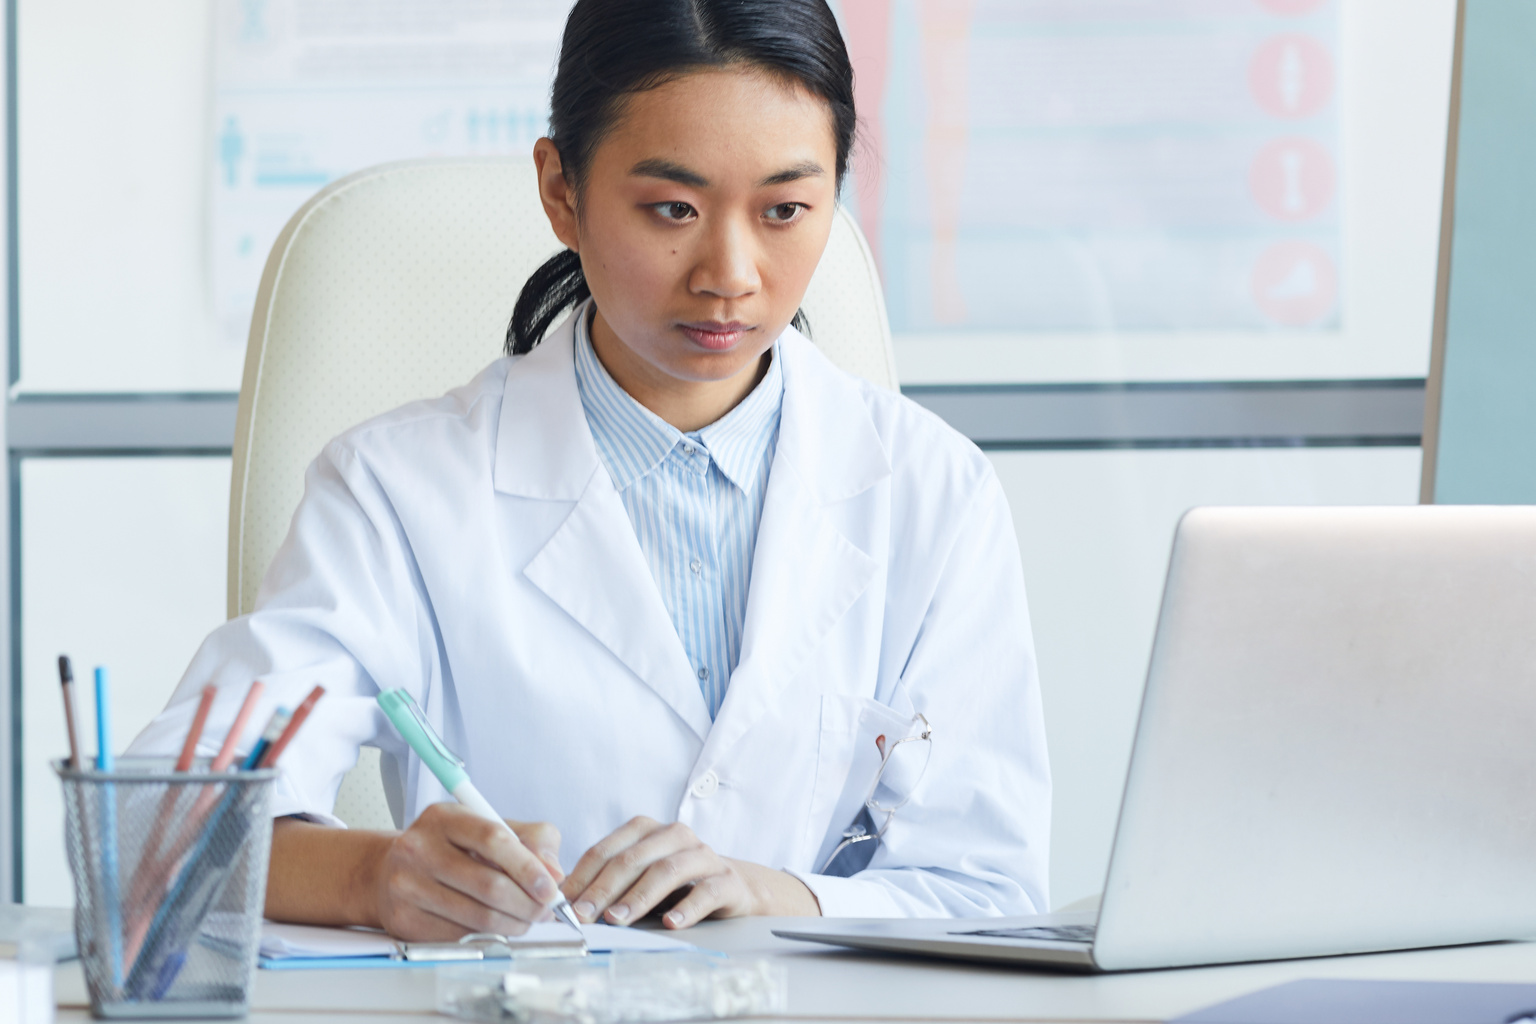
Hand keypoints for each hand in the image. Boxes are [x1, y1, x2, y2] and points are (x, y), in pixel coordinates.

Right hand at [370, 802, 564, 939]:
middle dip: (528, 903)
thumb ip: (532, 840)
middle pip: (488, 884)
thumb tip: (554, 873)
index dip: (528, 867)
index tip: (550, 887)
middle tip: (545, 910)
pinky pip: (460, 936)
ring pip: (478, 916)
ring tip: (527, 920)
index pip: (493, 839)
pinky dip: (488, 935)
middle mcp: (418, 848)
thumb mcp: (490, 827)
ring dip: (514, 924)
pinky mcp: (404, 919)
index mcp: (443, 817)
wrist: (390, 870)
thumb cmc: (451, 847)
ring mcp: (406, 885)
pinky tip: (497, 926)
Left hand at [561, 816, 819, 928]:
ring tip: (618, 920)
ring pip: (666, 871)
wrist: (732, 886)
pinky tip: (671, 923)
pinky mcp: (726, 879)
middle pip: (633, 859)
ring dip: (638, 897)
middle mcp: (674, 835)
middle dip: (604, 889)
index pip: (607, 850)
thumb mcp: (639, 876)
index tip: (564, 904)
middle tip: (585, 915)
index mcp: (647, 830)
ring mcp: (703, 856)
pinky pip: (705, 892)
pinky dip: (686, 908)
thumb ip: (608, 883)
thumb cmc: (675, 883)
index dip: (583, 876)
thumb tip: (566, 903)